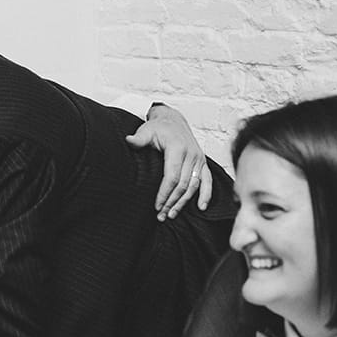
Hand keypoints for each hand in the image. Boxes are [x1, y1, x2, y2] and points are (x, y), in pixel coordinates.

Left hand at [125, 104, 212, 220]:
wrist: (173, 121)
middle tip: (161, 215)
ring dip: (183, 202)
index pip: (172, 176)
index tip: (156, 205)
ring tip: (171, 215)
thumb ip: (139, 138)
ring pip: (193, 186)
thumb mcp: (147, 130)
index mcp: (178, 148)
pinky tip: (201, 207)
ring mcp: (199, 159)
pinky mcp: (203, 163)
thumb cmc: (159, 128)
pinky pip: (207, 181)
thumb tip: (129, 140)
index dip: (164, 193)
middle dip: (171, 202)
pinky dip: (206, 194)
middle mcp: (191, 154)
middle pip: (183, 185)